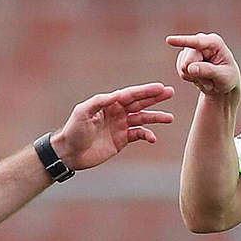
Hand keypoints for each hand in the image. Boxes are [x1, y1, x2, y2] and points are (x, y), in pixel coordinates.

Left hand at [50, 82, 174, 170]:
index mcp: (108, 103)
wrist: (69, 153)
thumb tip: (117, 95)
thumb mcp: (83, 112)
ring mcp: (120, 126)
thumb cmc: (73, 130)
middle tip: (170, 92)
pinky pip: (138, 135)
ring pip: (142, 119)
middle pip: (139, 103)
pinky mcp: (121, 140)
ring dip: (156, 117)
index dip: (145, 90)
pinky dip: (147, 135)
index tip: (159, 87)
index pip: (130, 94)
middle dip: (155, 98)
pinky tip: (152, 138)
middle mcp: (116, 112)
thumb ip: (100, 101)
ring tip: (169, 118)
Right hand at [166, 33, 240, 97]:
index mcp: (214, 42)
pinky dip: (190, 78)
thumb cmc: (228, 78)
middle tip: (211, 80)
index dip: (182, 41)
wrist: (223, 84)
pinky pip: (180, 71)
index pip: (197, 42)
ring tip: (207, 78)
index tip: (169, 40)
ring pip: (183, 67)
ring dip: (195, 77)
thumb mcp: (223, 77)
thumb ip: (208, 71)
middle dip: (197, 74)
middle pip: (188, 60)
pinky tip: (199, 77)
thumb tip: (190, 67)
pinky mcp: (184, 57)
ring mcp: (191, 49)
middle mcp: (201, 41)